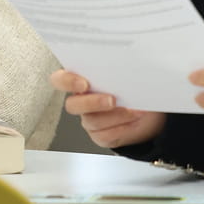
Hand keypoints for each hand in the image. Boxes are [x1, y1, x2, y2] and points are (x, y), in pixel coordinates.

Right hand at [50, 70, 165, 149]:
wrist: (144, 109)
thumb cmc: (131, 87)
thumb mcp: (124, 73)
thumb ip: (116, 71)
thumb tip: (123, 68)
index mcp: (80, 80)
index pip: (60, 80)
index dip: (67, 82)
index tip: (83, 83)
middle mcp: (81, 101)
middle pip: (72, 105)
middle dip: (92, 103)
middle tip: (112, 100)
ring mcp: (89, 118)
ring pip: (92, 121)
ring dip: (115, 115)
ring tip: (133, 110)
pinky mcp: (99, 134)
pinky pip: (104, 135)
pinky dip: (121, 128)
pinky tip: (132, 120)